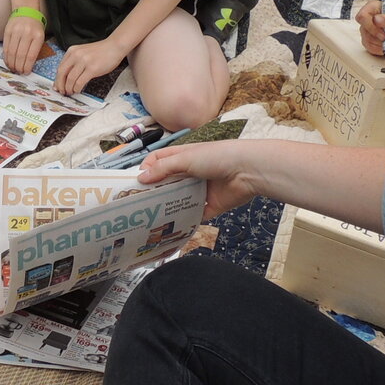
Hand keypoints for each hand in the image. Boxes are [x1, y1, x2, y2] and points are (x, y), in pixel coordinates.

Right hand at [3, 10, 45, 73]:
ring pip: (12, 52)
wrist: (26, 10)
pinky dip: (6, 57)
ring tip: (13, 69)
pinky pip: (6, 47)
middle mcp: (27, 33)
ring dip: (11, 63)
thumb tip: (27, 66)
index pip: (31, 55)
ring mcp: (16, 31)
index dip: (27, 66)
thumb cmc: (35, 27)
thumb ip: (35, 49)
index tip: (26, 72)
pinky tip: (8, 62)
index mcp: (38, 36)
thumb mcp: (40, 36)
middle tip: (18, 72)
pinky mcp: (7, 31)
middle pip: (21, 55)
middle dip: (19, 67)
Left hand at [55, 37, 126, 93]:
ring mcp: (84, 61)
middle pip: (62, 73)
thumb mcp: (83, 52)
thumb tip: (65, 77)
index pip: (60, 67)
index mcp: (72, 51)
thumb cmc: (100, 51)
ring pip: (70, 79)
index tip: (58, 86)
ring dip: (69, 88)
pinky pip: (80, 82)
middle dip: (61, 85)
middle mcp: (76, 55)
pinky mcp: (92, 69)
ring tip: (71, 92)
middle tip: (62, 92)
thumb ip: (74, 61)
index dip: (57, 79)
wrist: (114, 46)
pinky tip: (78, 90)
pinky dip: (77, 88)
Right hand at [136, 140, 255, 216]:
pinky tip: (173, 228)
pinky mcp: (211, 206)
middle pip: (168, 183)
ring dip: (169, 207)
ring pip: (180, 200)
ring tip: (152, 218)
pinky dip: (187, 220)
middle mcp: (191, 173)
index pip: (159, 161)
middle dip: (155, 191)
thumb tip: (141, 178)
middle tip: (139, 204)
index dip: (147, 169)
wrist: (248, 171)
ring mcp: (201, 190)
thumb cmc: (217, 156)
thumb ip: (163, 169)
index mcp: (184, 157)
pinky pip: (196, 215)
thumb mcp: (185, 158)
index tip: (136, 182)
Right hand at [354, 0, 384, 57]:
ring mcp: (367, 31)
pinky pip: (372, 49)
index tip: (384, 34)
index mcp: (373, 8)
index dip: (371, 27)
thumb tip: (376, 19)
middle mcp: (368, 19)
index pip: (362, 17)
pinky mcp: (369, 42)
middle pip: (366, 32)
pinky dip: (384, 49)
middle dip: (384, 39)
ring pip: (369, 42)